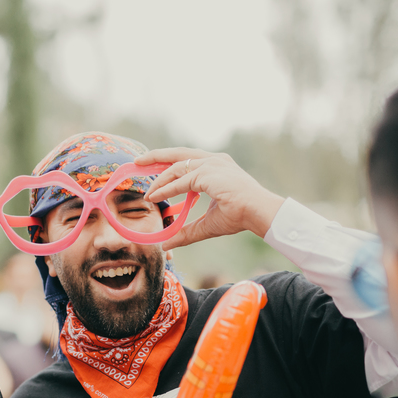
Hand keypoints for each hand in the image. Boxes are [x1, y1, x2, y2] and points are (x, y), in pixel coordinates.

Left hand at [134, 148, 284, 249]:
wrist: (259, 213)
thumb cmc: (240, 216)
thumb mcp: (207, 224)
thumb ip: (186, 231)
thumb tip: (166, 243)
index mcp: (216, 166)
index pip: (185, 160)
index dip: (167, 165)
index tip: (151, 170)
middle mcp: (213, 160)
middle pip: (177, 153)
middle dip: (155, 156)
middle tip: (137, 161)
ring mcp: (211, 164)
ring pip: (176, 167)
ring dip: (158, 178)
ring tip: (145, 190)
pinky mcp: (209, 173)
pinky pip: (181, 180)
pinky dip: (166, 189)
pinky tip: (154, 197)